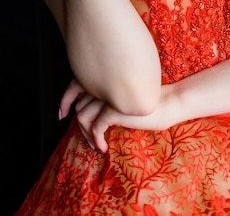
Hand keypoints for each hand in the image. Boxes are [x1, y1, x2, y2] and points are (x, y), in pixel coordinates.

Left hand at [59, 79, 177, 152]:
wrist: (168, 103)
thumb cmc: (148, 104)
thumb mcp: (123, 101)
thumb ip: (107, 100)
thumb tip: (87, 114)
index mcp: (104, 80)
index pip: (75, 87)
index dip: (64, 99)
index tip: (61, 114)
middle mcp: (103, 86)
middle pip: (79, 106)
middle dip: (80, 128)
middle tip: (90, 142)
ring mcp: (108, 97)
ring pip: (82, 118)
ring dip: (86, 136)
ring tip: (97, 146)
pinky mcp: (114, 109)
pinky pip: (95, 127)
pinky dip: (96, 140)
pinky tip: (104, 148)